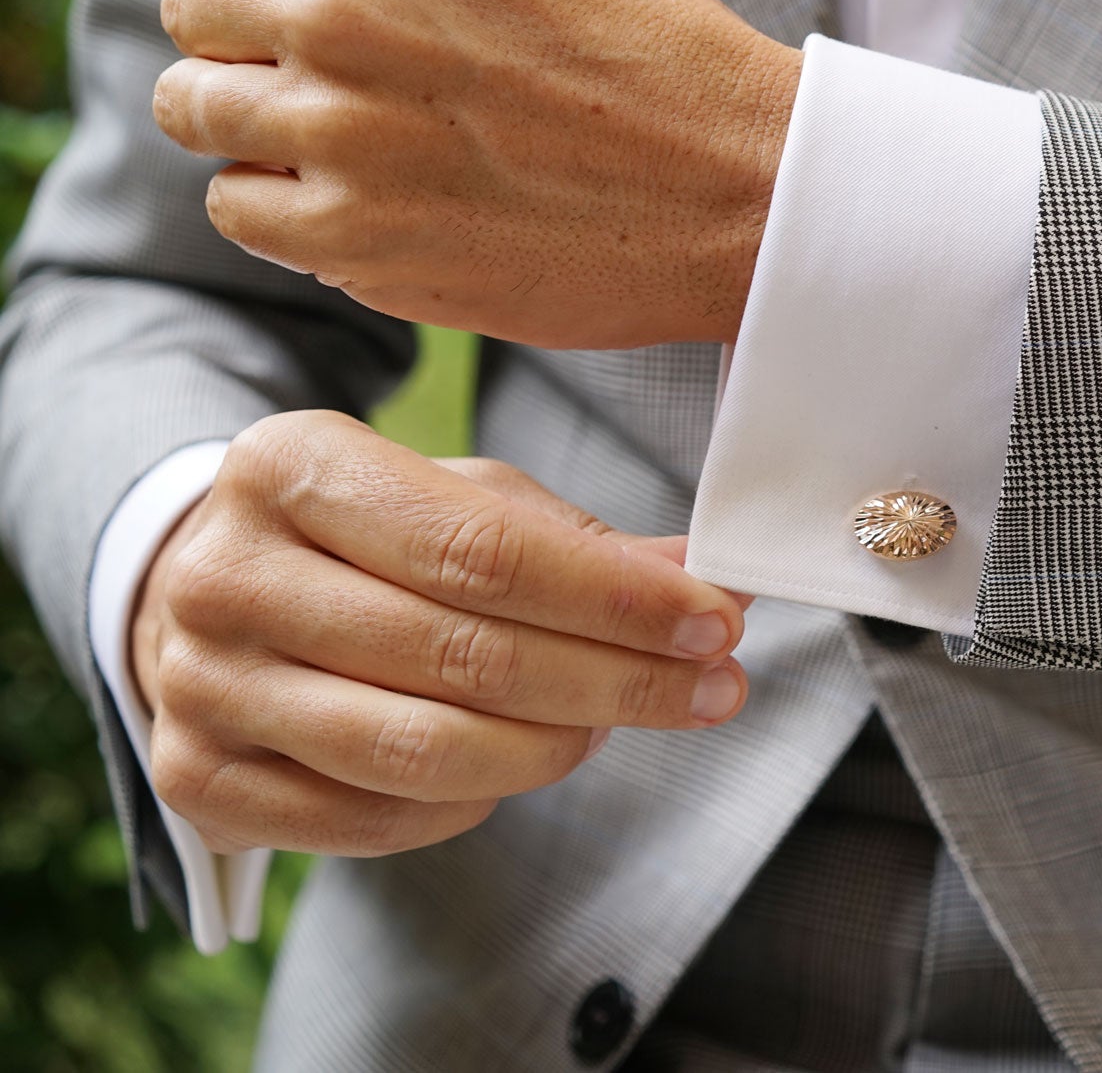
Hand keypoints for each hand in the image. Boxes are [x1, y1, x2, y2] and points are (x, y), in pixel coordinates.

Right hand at [131, 410, 749, 856]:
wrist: (204, 594)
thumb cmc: (362, 537)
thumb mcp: (455, 499)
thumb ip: (578, 541)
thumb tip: (711, 584)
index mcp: (290, 466)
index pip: (482, 550)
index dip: (615, 599)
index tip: (717, 621)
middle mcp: (226, 576)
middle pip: (464, 655)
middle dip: (618, 680)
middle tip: (715, 687)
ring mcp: (201, 687)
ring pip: (424, 749)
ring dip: (557, 746)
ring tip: (618, 723)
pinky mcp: (200, 782)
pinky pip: (381, 819)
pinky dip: (477, 799)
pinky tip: (524, 760)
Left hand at [151, 0, 802, 349]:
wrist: (746, 193)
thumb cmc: (653, 61)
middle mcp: (341, 3)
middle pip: (192, 10)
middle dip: (244, 39)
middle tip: (331, 75)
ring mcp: (339, 126)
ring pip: (193, 109)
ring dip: (251, 123)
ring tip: (345, 140)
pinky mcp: (353, 238)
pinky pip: (235, 208)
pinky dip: (279, 207)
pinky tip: (362, 201)